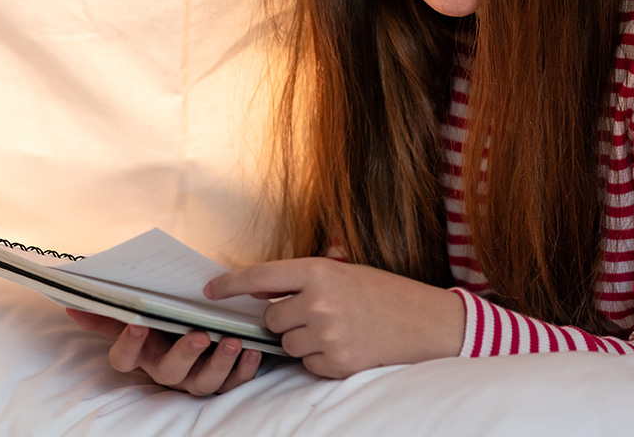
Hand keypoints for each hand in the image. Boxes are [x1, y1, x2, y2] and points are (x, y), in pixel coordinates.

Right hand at [65, 309, 261, 394]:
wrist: (200, 322)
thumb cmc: (165, 317)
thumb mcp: (139, 313)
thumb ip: (109, 312)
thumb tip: (72, 304)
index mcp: (143, 354)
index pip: (125, 360)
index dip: (128, 344)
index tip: (138, 324)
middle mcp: (167, 371)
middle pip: (170, 373)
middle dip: (185, 354)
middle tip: (200, 335)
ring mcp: (196, 378)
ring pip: (205, 382)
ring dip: (221, 363)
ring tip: (233, 340)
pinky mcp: (224, 379)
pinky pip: (235, 382)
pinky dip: (245, 368)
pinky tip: (253, 350)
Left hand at [204, 258, 463, 378]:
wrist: (424, 321)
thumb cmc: (382, 291)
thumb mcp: (342, 271)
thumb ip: (302, 280)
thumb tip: (259, 291)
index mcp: (318, 270)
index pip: (260, 276)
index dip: (230, 284)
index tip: (209, 290)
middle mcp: (318, 301)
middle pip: (270, 318)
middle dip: (282, 317)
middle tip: (312, 311)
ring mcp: (326, 334)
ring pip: (286, 343)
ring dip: (300, 339)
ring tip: (334, 328)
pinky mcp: (335, 362)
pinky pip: (306, 363)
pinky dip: (317, 357)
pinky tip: (342, 344)